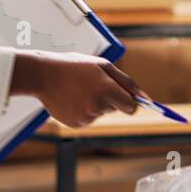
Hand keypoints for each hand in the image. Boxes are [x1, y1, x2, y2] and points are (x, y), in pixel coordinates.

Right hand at [9, 51, 145, 127]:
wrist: (44, 75)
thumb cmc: (76, 67)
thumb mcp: (104, 67)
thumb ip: (127, 83)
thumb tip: (146, 99)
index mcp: (107, 91)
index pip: (131, 107)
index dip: (129, 101)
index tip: (124, 96)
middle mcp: (97, 107)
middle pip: (115, 109)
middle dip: (110, 98)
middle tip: (92, 84)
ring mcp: (85, 118)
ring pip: (101, 113)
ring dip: (95, 103)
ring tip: (79, 89)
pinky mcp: (75, 124)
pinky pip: (88, 119)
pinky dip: (84, 110)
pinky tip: (73, 98)